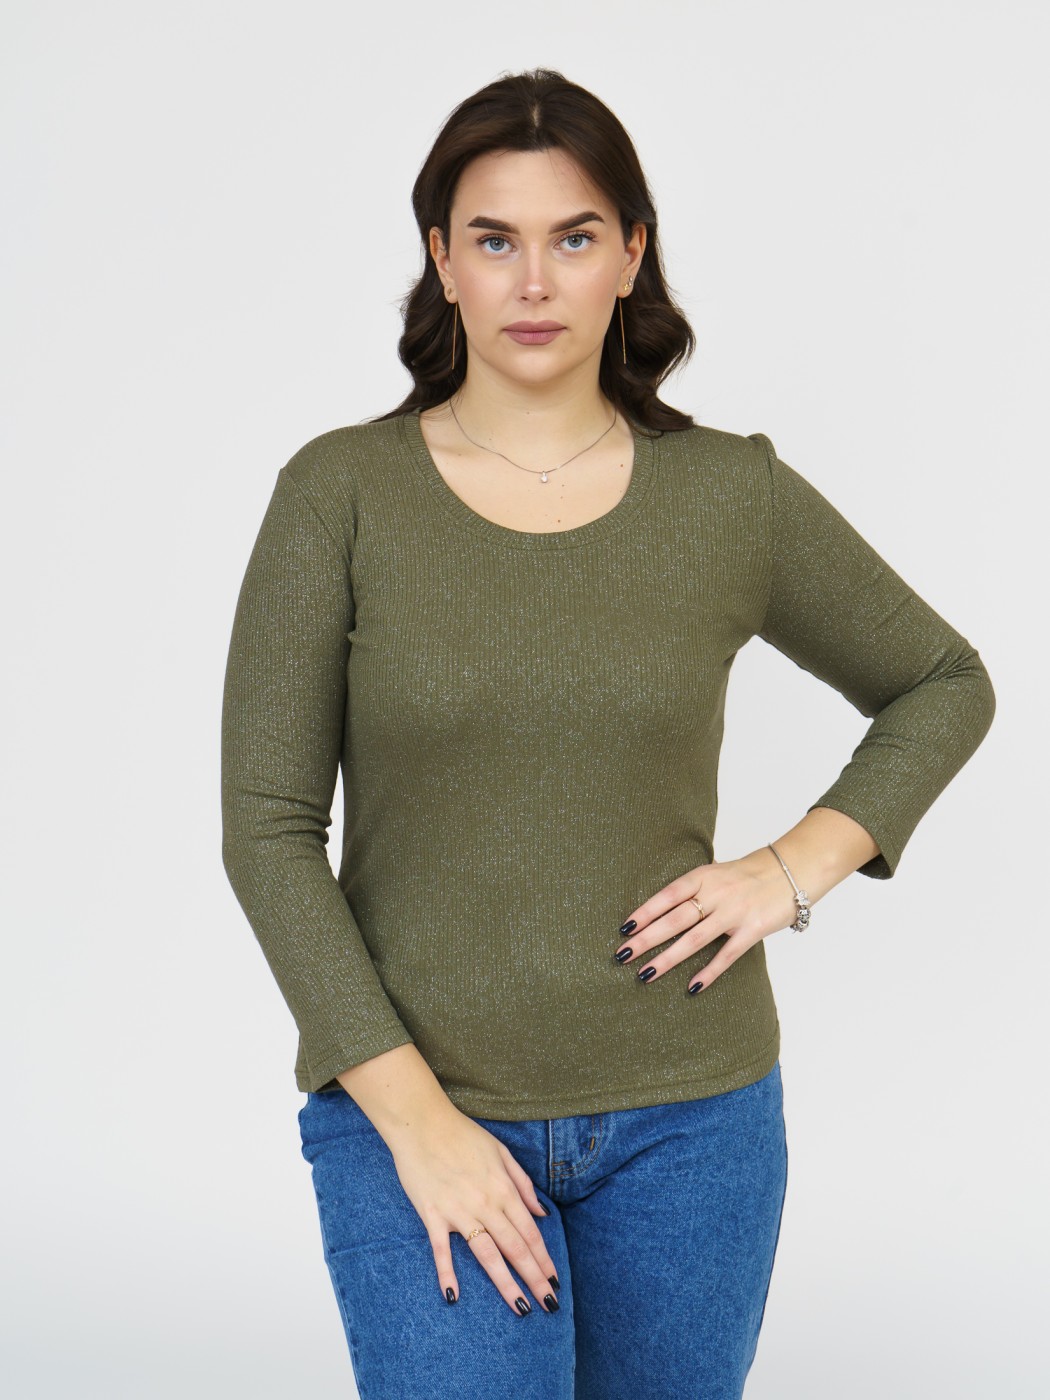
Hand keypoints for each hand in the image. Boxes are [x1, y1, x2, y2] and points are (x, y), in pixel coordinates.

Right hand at [386, 1106, 560, 1315]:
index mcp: (503, 1188)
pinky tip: (453, 1296)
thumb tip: (542, 1212)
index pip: (530, 1232)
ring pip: (487, 1255)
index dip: (544, 1259)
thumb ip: (522, 1183)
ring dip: (506, 1284)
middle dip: (534, 1278)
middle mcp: (485, 1203)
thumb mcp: (501, 1151)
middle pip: (515, 1248)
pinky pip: (441, 1250)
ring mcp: (458, 1211)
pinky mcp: (432, 1215)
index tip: (554, 1281)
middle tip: (549, 1305)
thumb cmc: (462, 1134)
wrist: (422, 1122)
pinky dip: (447, 1273)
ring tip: (521, 1308)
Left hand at [613, 850, 798, 993]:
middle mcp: (715, 894)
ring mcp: (733, 913)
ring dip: (667, 959)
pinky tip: (692, 986)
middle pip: (674, 919)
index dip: (644, 912)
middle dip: (646, 939)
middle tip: (623, 955)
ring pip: (694, 940)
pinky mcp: (752, 929)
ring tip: (645, 974)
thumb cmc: (749, 874)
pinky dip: (709, 972)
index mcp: (703, 877)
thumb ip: (693, 888)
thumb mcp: (717, 872)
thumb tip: (661, 904)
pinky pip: (727, 955)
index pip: (667, 896)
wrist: (791, 871)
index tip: (624, 930)